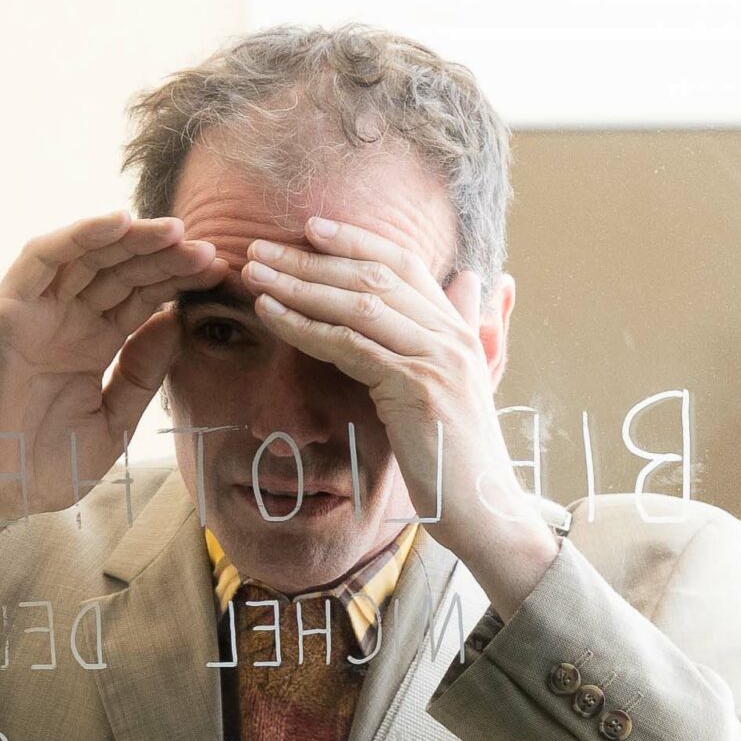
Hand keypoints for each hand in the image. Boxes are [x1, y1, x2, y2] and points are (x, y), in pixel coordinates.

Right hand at [0, 213, 216, 613]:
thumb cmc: (42, 467)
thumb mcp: (112, 422)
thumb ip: (142, 375)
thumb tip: (174, 323)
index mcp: (93, 346)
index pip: (142, 299)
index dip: (179, 282)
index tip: (219, 275)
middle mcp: (66, 321)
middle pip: (122, 272)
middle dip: (166, 258)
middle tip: (210, 250)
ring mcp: (37, 312)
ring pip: (89, 256)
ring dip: (132, 239)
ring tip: (176, 232)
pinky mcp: (8, 308)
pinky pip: (43, 258)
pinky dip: (79, 235)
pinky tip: (119, 222)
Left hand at [242, 219, 558, 611]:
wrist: (486, 513)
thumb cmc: (460, 460)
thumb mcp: (462, 388)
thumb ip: (461, 333)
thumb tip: (476, 282)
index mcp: (459, 330)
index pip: (404, 264)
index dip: (355, 241)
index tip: (309, 228)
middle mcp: (451, 335)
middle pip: (374, 275)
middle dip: (312, 258)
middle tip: (260, 246)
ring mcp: (436, 358)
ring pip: (358, 303)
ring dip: (298, 284)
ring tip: (254, 272)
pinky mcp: (417, 388)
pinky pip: (350, 345)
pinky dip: (305, 326)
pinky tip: (272, 315)